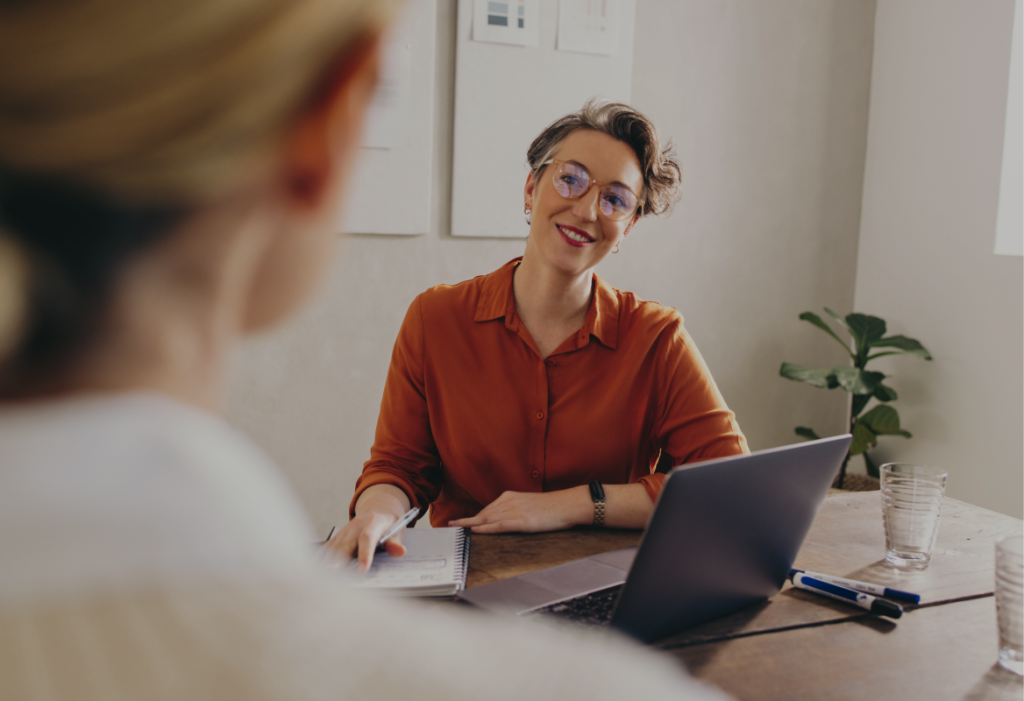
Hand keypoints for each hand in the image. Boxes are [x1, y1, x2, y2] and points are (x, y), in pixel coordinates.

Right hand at [322, 484, 410, 572]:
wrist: (378, 509)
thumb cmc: (388, 524)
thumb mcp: (398, 531)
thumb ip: (396, 543)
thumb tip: (400, 551)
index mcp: (373, 523)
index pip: (367, 539)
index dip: (365, 555)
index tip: (362, 570)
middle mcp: (355, 527)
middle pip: (345, 545)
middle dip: (338, 561)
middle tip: (333, 577)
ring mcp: (345, 532)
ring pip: (333, 548)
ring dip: (326, 563)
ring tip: (321, 579)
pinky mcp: (337, 537)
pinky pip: (327, 548)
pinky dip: (320, 559)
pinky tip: (314, 571)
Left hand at [449, 487, 590, 533]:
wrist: (567, 504)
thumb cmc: (551, 507)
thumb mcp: (528, 505)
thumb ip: (513, 510)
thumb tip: (501, 520)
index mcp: (509, 497)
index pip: (486, 510)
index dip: (470, 517)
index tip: (457, 522)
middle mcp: (508, 502)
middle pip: (482, 514)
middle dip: (464, 521)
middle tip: (448, 526)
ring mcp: (514, 511)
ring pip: (486, 519)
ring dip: (469, 525)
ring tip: (455, 530)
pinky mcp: (521, 521)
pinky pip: (499, 526)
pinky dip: (485, 529)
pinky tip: (475, 531)